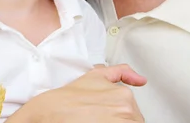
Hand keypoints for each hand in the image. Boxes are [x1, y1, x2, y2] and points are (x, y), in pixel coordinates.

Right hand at [8, 64, 145, 122]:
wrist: (47, 113)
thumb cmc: (66, 99)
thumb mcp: (94, 77)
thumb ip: (119, 72)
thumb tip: (141, 80)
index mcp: (124, 95)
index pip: (132, 113)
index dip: (117, 115)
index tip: (102, 115)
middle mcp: (126, 110)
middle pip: (132, 121)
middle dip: (117, 119)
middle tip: (95, 118)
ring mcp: (121, 122)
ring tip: (94, 120)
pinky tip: (95, 122)